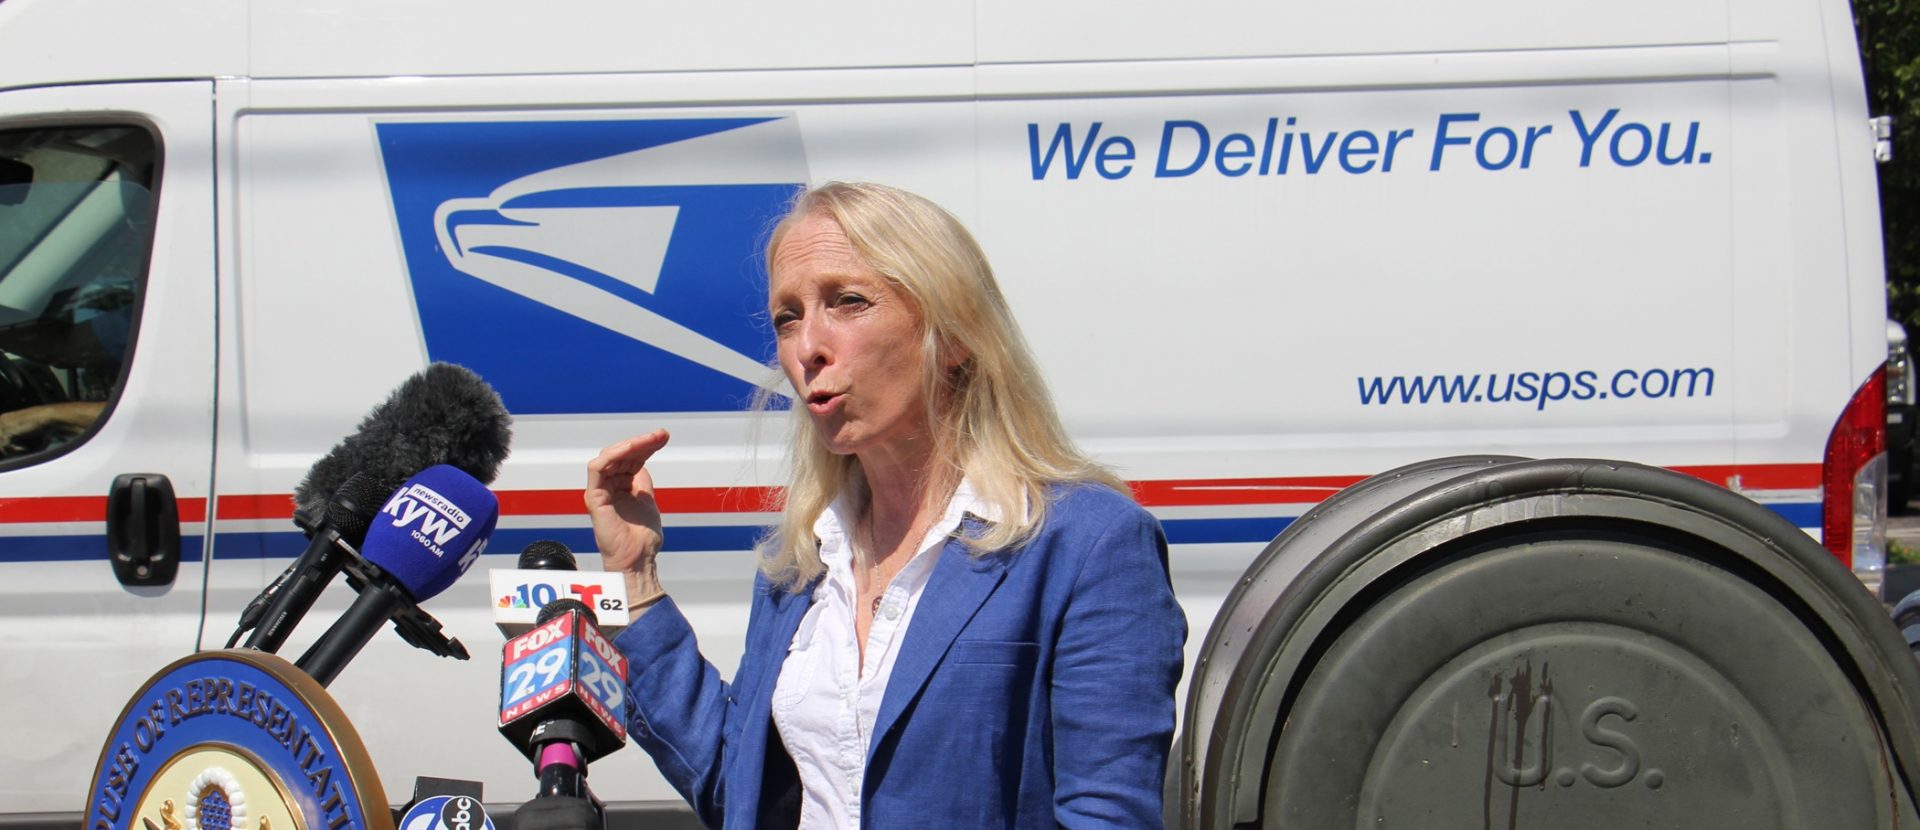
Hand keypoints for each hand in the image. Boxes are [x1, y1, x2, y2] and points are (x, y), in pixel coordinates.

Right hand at [585, 429, 669, 611]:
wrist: (638, 560)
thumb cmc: (642, 538)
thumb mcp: (647, 502)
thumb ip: (642, 483)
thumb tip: (643, 464)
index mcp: (620, 487)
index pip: (630, 458)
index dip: (646, 445)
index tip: (664, 437)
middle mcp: (608, 486)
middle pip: (621, 454)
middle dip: (642, 441)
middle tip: (661, 434)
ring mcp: (599, 491)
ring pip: (609, 456)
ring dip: (631, 444)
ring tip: (650, 439)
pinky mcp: (594, 497)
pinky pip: (597, 468)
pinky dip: (613, 454)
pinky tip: (632, 448)